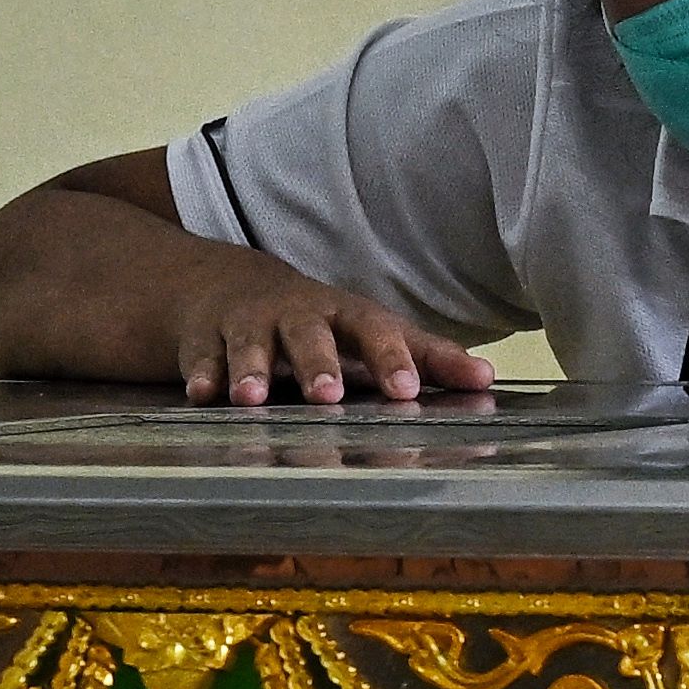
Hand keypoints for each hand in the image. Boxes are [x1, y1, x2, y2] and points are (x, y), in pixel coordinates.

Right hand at [169, 255, 493, 405]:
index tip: (407, 391)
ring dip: (251, 369)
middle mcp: (299, 316)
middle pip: (310, 334)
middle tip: (328, 395)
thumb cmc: (325, 323)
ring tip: (251, 398)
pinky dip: (201, 374)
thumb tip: (487, 379)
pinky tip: (202, 395)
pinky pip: (201, 356)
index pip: (377, 332)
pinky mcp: (206, 339)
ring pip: (250, 344)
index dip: (392, 360)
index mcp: (348, 315)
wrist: (234, 289)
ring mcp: (250, 324)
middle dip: (318, 364)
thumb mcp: (377, 332)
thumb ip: (430, 358)